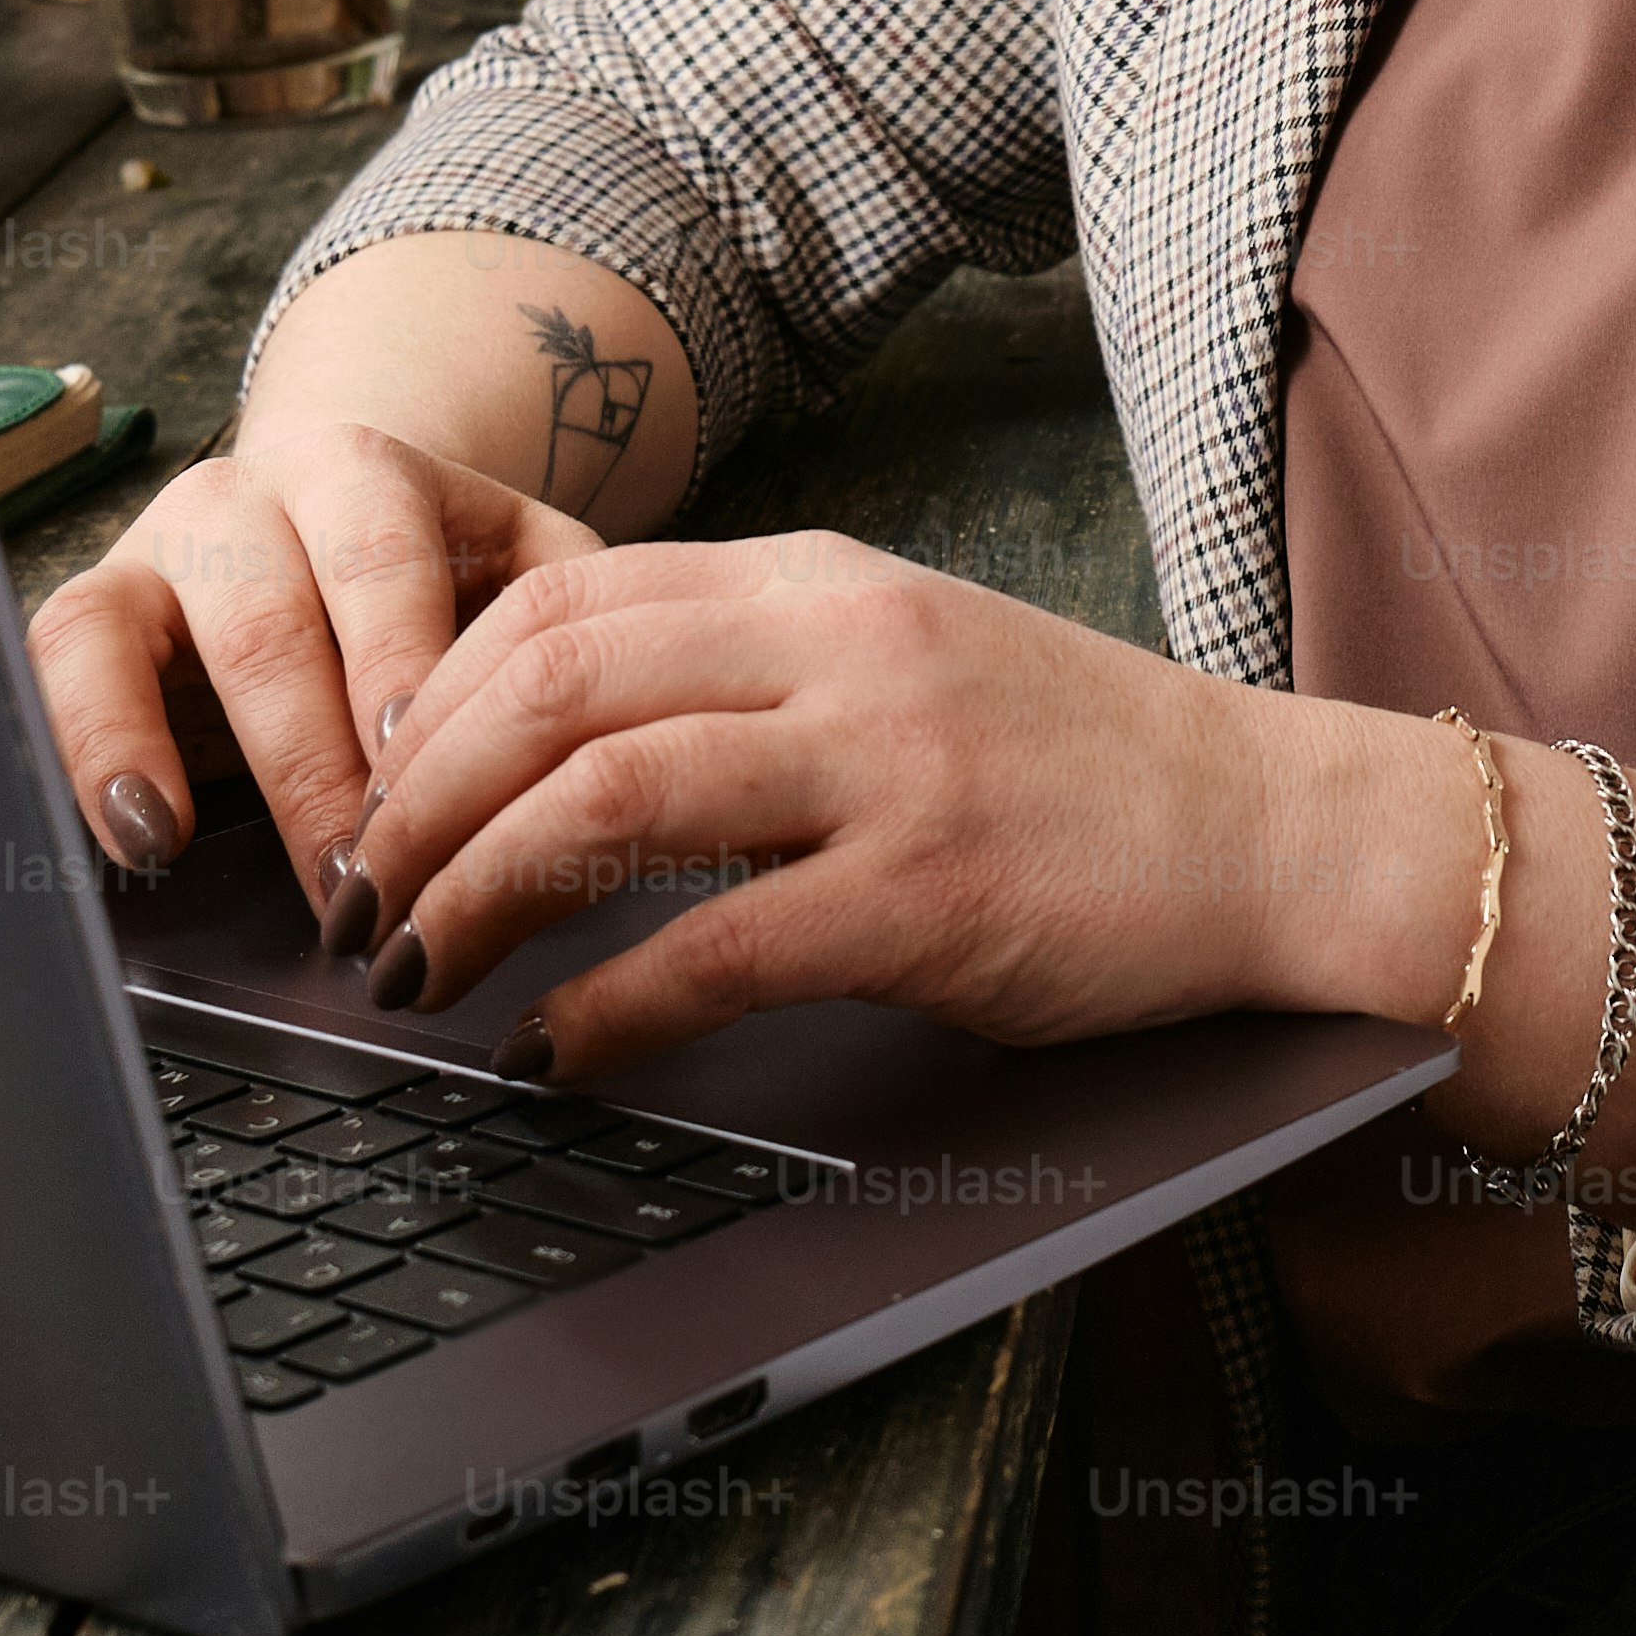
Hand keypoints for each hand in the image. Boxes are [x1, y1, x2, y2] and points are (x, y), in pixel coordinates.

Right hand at [29, 417, 603, 947]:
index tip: (419, 770)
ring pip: (125, 634)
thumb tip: (594, 726)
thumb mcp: (528, 566)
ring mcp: (150, 549)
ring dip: (150, 750)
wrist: (331, 513)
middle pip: (262, 627)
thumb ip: (564, 620)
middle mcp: (242, 496)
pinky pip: (53, 665)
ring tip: (175, 846)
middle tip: (353, 885)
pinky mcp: (86, 610)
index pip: (380, 567)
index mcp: (362, 473)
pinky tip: (122, 836)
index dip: (398, 672)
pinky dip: (75, 749)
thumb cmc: (442, 569)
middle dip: (306, 766)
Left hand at [336, 528, 1433, 1078]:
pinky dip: (599, 1010)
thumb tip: (541, 740)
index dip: (431, 699)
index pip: (560, 599)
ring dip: (474, 893)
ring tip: (420, 972)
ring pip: (603, 795)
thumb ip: (749, 672)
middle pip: (548, 683)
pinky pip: (710, 947)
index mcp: (822, 580)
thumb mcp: (903, 660)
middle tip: (362, 904)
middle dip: (415, 802)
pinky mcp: (931, 897)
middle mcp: (844, 646)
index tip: (378, 796)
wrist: (1273, 830)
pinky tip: (554, 1054)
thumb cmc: (1079, 769)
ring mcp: (890, 764)